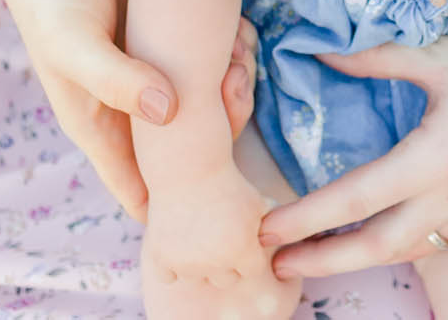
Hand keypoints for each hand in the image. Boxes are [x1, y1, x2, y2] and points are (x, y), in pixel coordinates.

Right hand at [0, 0, 258, 218]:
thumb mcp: (74, 43)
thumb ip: (115, 80)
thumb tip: (167, 114)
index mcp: (101, 127)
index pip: (143, 190)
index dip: (181, 193)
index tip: (213, 165)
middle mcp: (134, 108)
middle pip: (192, 150)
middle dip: (224, 128)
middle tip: (232, 85)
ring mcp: (158, 74)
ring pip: (212, 104)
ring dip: (235, 85)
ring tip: (236, 55)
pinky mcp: (178, 40)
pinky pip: (218, 60)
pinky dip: (236, 51)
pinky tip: (239, 30)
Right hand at [142, 168, 299, 319]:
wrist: (189, 167)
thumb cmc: (230, 184)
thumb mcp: (259, 204)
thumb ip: (274, 228)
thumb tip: (286, 241)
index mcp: (243, 251)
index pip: (251, 271)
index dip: (248, 254)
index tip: (242, 237)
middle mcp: (215, 262)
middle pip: (226, 280)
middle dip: (226, 262)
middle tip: (220, 236)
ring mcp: (186, 263)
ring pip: (197, 278)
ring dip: (199, 264)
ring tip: (198, 237)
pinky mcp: (161, 258)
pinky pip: (168, 277)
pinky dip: (172, 266)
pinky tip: (178, 245)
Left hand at [259, 0, 447, 276]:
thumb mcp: (436, 52)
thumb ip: (373, 59)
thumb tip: (322, 54)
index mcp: (438, 156)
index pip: (354, 200)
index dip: (304, 218)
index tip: (266, 228)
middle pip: (376, 246)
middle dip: (321, 260)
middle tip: (276, 264)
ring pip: (410, 250)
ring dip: (361, 258)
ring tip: (320, 257)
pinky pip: (442, 240)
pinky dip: (404, 247)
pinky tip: (383, 239)